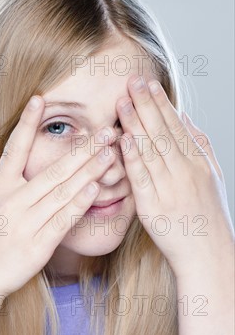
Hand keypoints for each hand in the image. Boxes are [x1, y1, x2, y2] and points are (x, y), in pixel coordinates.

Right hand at [0, 96, 117, 298]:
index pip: (15, 149)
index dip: (28, 123)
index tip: (41, 99)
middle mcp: (12, 202)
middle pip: (52, 169)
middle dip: (82, 149)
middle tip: (105, 130)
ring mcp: (26, 224)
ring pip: (62, 192)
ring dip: (88, 171)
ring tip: (110, 154)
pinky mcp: (37, 245)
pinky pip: (62, 221)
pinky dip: (79, 204)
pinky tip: (96, 189)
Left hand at [116, 74, 234, 277]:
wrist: (207, 254)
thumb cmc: (208, 214)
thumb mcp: (213, 176)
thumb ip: (199, 145)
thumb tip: (185, 117)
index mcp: (198, 163)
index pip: (176, 126)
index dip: (161, 104)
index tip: (148, 83)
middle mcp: (185, 173)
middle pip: (162, 132)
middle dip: (146, 105)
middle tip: (131, 81)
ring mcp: (169, 190)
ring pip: (151, 151)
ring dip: (135, 124)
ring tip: (122, 102)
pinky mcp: (153, 208)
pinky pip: (141, 178)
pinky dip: (132, 157)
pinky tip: (123, 139)